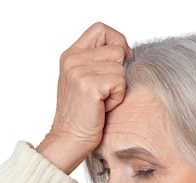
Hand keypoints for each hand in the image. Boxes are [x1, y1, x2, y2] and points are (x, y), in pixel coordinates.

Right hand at [36, 22, 131, 173]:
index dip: (116, 42)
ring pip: (121, 67)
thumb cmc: (82, 114)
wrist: (69, 139)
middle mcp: (73, 59)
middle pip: (117, 48)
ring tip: (102, 100)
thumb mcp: (84, 80)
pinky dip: (117, 98)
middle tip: (104, 91)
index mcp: (70, 55)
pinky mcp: (90, 85)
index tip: (118, 62)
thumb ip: (97, 61)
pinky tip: (102, 107)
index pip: (101, 29)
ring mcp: (79, 71)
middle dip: (119, 71)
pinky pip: (120, 82)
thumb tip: (126, 51)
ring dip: (118, 87)